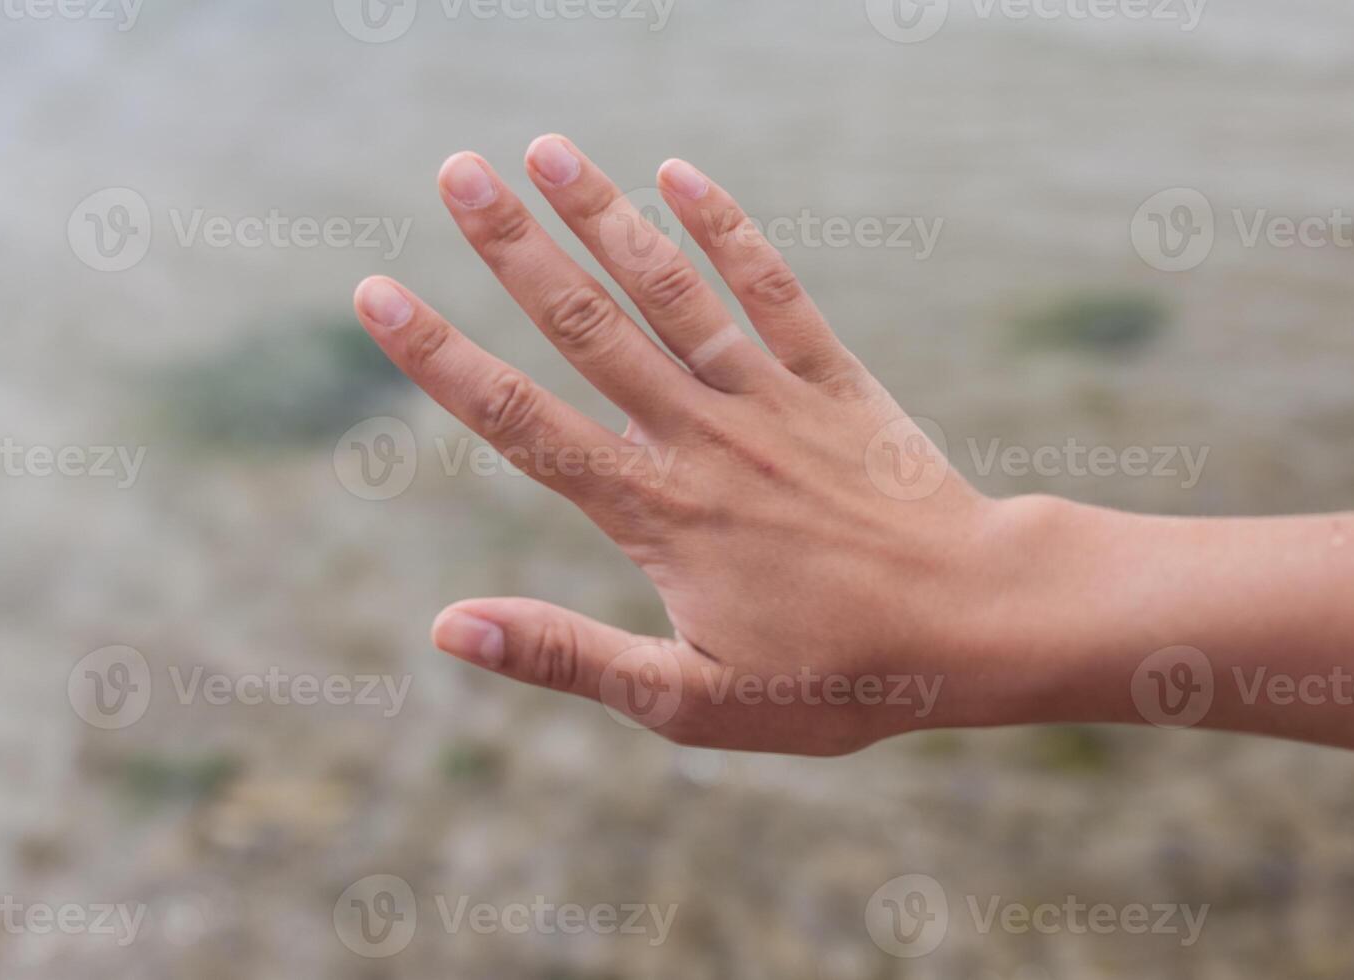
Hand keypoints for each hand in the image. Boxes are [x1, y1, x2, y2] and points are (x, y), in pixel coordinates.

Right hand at [352, 135, 1044, 754]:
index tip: (378, 293)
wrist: (976, 624)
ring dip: (603, 216)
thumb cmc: (837, 678)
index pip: (522, 421)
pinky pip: (773, 290)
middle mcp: (702, 437)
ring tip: (544, 149)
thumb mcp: (691, 701)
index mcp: (656, 512)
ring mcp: (771, 399)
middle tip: (453, 171)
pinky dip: (727, 231)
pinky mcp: (835, 380)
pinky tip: (680, 175)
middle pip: (586, 327)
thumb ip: (569, 656)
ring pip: (670, 291)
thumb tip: (447, 628)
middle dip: (512, 247)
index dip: (442, 358)